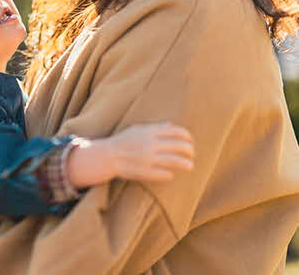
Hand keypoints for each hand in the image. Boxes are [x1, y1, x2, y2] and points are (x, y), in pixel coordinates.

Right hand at [66, 122, 193, 188]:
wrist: (108, 156)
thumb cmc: (123, 141)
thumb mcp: (137, 129)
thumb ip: (156, 127)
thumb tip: (171, 124)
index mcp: (150, 131)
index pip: (177, 132)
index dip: (187, 136)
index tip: (190, 141)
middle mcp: (151, 144)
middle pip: (180, 146)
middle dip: (190, 151)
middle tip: (191, 154)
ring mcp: (149, 159)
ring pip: (177, 161)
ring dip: (186, 164)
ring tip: (189, 165)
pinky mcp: (147, 172)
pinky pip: (166, 174)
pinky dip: (170, 174)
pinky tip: (171, 173)